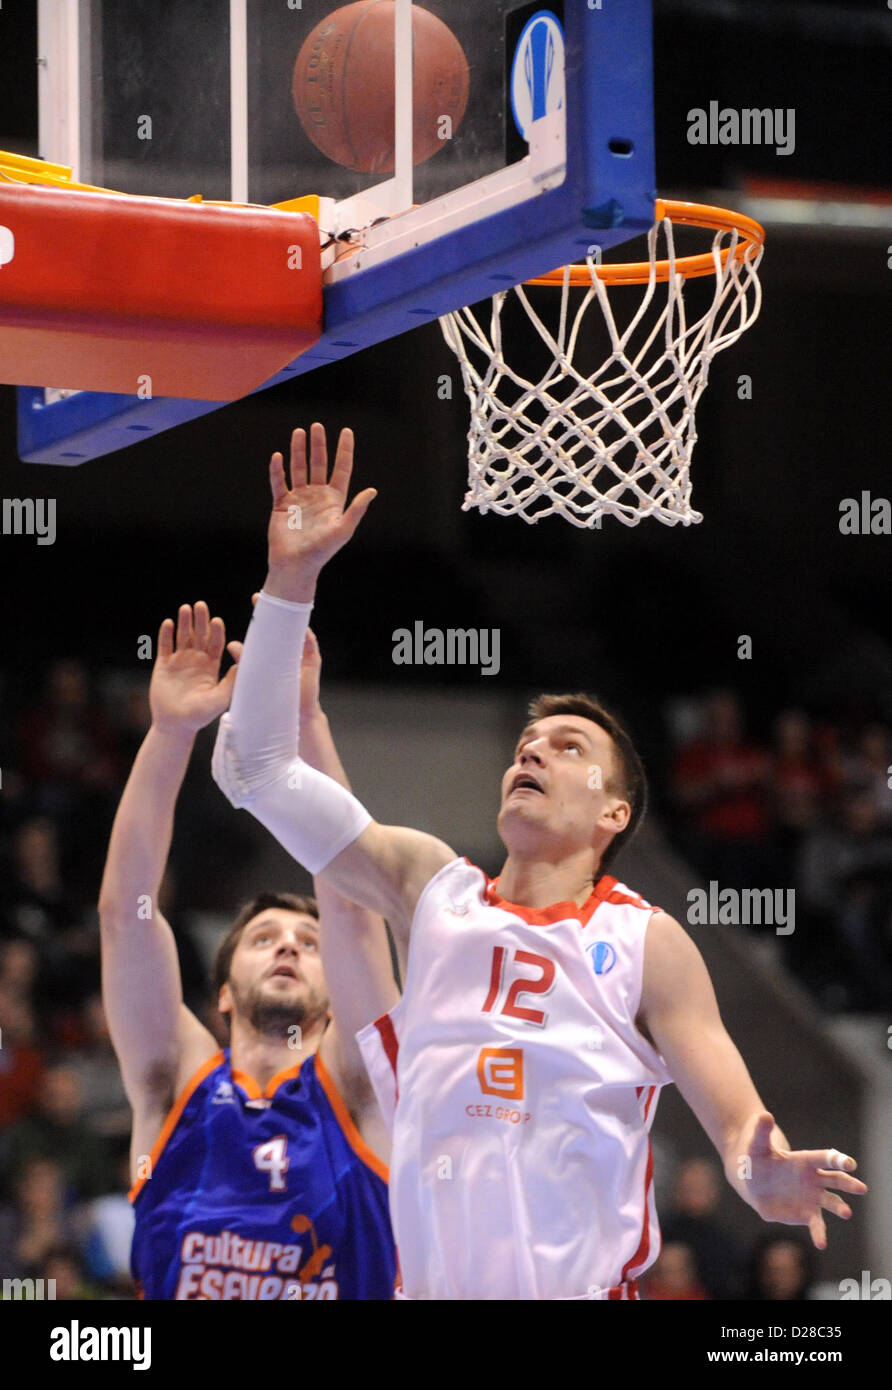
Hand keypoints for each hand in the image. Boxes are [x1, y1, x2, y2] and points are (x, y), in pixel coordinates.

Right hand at [149, 603, 238, 734]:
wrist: (175, 725)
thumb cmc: (201, 715)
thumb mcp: (220, 699)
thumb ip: (230, 682)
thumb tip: (241, 664)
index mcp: (212, 665)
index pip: (217, 643)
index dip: (217, 632)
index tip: (217, 622)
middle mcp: (196, 660)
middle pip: (200, 634)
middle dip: (201, 620)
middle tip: (201, 605)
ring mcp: (179, 661)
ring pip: (182, 636)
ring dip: (185, 622)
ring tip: (186, 608)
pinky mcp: (163, 665)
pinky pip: (164, 646)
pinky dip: (166, 634)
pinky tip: (168, 623)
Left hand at [232, 596, 321, 721]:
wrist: (292, 715)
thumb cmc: (273, 697)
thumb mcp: (255, 676)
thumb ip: (246, 660)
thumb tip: (231, 644)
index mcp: (276, 651)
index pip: (271, 627)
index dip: (264, 614)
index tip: (256, 599)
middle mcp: (291, 649)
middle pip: (285, 625)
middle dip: (278, 610)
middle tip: (266, 597)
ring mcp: (303, 654)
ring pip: (299, 632)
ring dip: (293, 618)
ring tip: (286, 606)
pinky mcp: (313, 662)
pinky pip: (311, 645)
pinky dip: (306, 636)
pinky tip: (301, 627)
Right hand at [266, 423, 375, 600]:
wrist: (295, 565)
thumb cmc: (322, 551)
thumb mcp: (343, 530)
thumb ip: (356, 509)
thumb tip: (372, 491)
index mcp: (335, 500)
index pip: (342, 469)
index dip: (344, 450)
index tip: (346, 431)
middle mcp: (317, 496)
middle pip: (319, 464)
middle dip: (318, 445)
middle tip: (317, 426)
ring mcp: (299, 498)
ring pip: (299, 469)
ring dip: (298, 451)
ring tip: (299, 432)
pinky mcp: (281, 504)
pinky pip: (279, 482)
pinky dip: (277, 470)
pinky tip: (278, 456)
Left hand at [735, 1112, 867, 1249]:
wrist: (751, 1179)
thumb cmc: (757, 1158)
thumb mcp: (757, 1144)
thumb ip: (762, 1131)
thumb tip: (764, 1114)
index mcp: (806, 1160)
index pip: (825, 1158)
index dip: (837, 1160)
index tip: (849, 1164)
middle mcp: (814, 1179)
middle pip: (836, 1180)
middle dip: (849, 1183)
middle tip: (861, 1188)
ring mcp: (812, 1198)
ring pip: (831, 1203)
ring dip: (840, 1208)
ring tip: (847, 1213)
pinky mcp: (805, 1213)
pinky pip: (816, 1224)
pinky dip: (819, 1234)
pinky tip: (822, 1243)